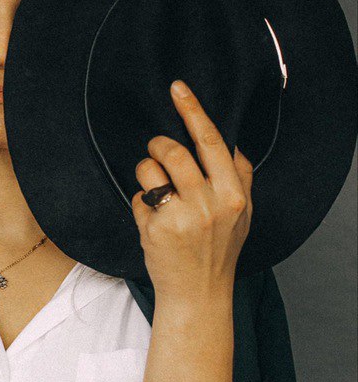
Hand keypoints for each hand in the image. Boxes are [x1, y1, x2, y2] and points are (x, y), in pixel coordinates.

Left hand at [131, 80, 252, 302]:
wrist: (198, 293)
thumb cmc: (218, 251)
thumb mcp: (243, 215)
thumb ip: (239, 178)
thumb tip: (230, 142)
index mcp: (234, 195)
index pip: (212, 142)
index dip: (193, 111)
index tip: (177, 88)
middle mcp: (209, 204)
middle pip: (174, 151)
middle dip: (158, 144)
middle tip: (156, 149)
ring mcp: (181, 217)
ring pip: (150, 170)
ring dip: (145, 170)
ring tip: (153, 186)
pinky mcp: (156, 230)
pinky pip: (139, 199)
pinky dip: (141, 203)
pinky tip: (151, 219)